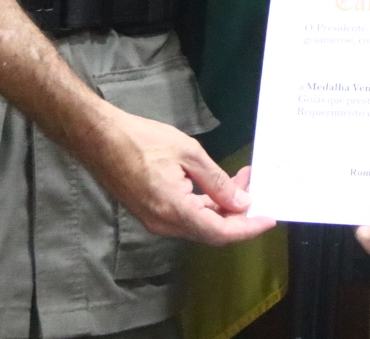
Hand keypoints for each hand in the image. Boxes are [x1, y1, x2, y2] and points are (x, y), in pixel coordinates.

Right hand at [83, 103, 275, 245]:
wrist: (99, 138)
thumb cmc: (142, 140)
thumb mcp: (188, 153)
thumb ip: (217, 181)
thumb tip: (241, 202)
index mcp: (173, 210)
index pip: (220, 232)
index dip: (248, 228)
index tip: (270, 218)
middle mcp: (164, 223)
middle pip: (212, 231)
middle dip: (239, 213)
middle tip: (257, 186)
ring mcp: (155, 220)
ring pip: (199, 224)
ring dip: (223, 207)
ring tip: (242, 179)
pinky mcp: (151, 212)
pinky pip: (186, 216)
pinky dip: (207, 204)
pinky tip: (217, 184)